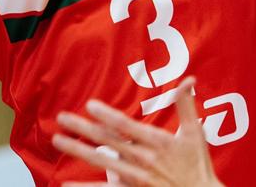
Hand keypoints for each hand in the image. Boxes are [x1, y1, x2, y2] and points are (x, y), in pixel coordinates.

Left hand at [52, 78, 224, 186]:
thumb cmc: (197, 165)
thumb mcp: (194, 133)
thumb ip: (186, 105)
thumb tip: (188, 79)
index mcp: (157, 142)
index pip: (126, 126)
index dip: (107, 115)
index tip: (90, 105)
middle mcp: (143, 159)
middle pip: (107, 141)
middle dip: (83, 128)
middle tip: (62, 118)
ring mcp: (135, 178)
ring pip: (101, 162)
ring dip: (78, 150)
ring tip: (58, 140)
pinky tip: (65, 184)